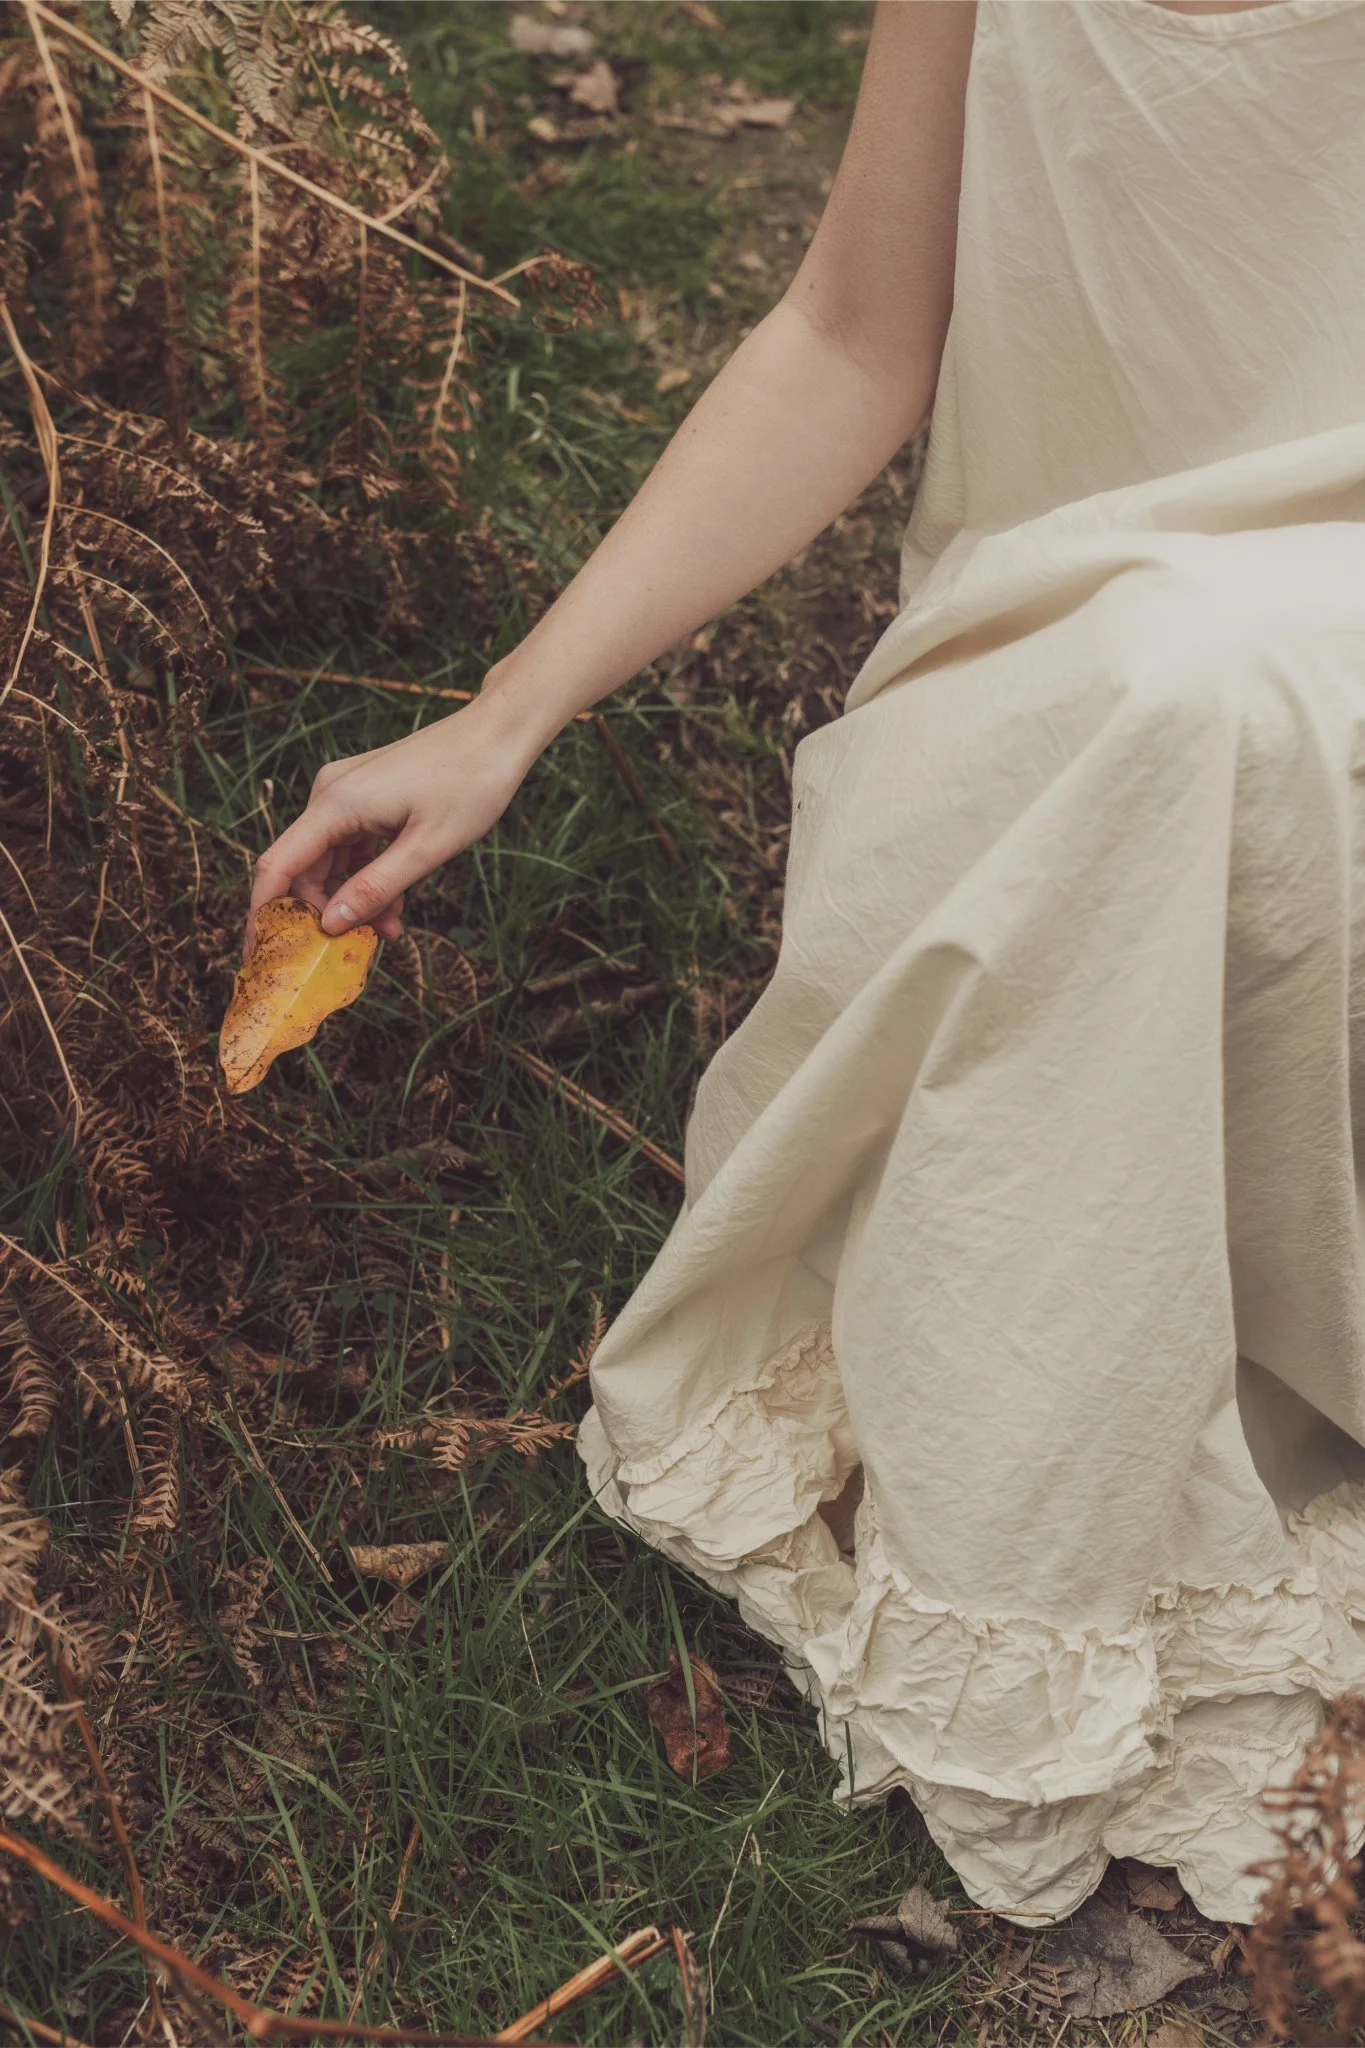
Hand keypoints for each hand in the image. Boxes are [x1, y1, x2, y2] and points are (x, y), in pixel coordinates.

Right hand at [248, 692, 537, 949]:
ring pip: (330, 860)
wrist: (496, 733)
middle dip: (326, 913)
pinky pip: (349, 844)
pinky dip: (365, 874)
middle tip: (362, 948)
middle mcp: (330, 794)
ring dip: (352, 897)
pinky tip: (394, 899)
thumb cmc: (470, 784)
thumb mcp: (426, 849)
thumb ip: (375, 889)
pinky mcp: (364, 794)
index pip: (277, 867)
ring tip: (391, 927)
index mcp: (336, 804)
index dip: (264, 914)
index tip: (263, 954)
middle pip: (304, 868)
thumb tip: (329, 925)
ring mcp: (345, 791)